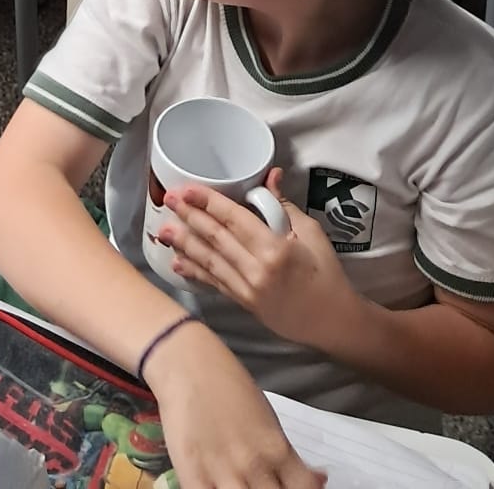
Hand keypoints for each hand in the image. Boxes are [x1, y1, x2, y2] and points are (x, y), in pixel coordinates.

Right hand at [145, 319, 325, 487]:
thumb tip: (317, 478)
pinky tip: (220, 488)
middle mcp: (254, 464)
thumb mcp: (267, 416)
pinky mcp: (192, 476)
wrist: (187, 363)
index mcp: (276, 447)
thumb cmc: (229, 384)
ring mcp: (223, 473)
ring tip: (245, 485)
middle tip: (267, 483)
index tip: (297, 488)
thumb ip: (287, 454)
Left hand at [160, 170, 351, 349]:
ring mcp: (247, 289)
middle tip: (168, 199)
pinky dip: (195, 271)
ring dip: (184, 244)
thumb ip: (283, 205)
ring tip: (162, 230)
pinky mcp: (244, 302)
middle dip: (189, 217)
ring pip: (209, 261)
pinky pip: (214, 282)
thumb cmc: (325, 272)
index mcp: (275, 248)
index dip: (209, 202)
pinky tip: (177, 263)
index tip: (188, 189)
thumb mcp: (310, 232)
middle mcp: (257, 270)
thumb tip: (270, 175)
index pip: (234, 219)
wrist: (331, 319)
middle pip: (216, 238)